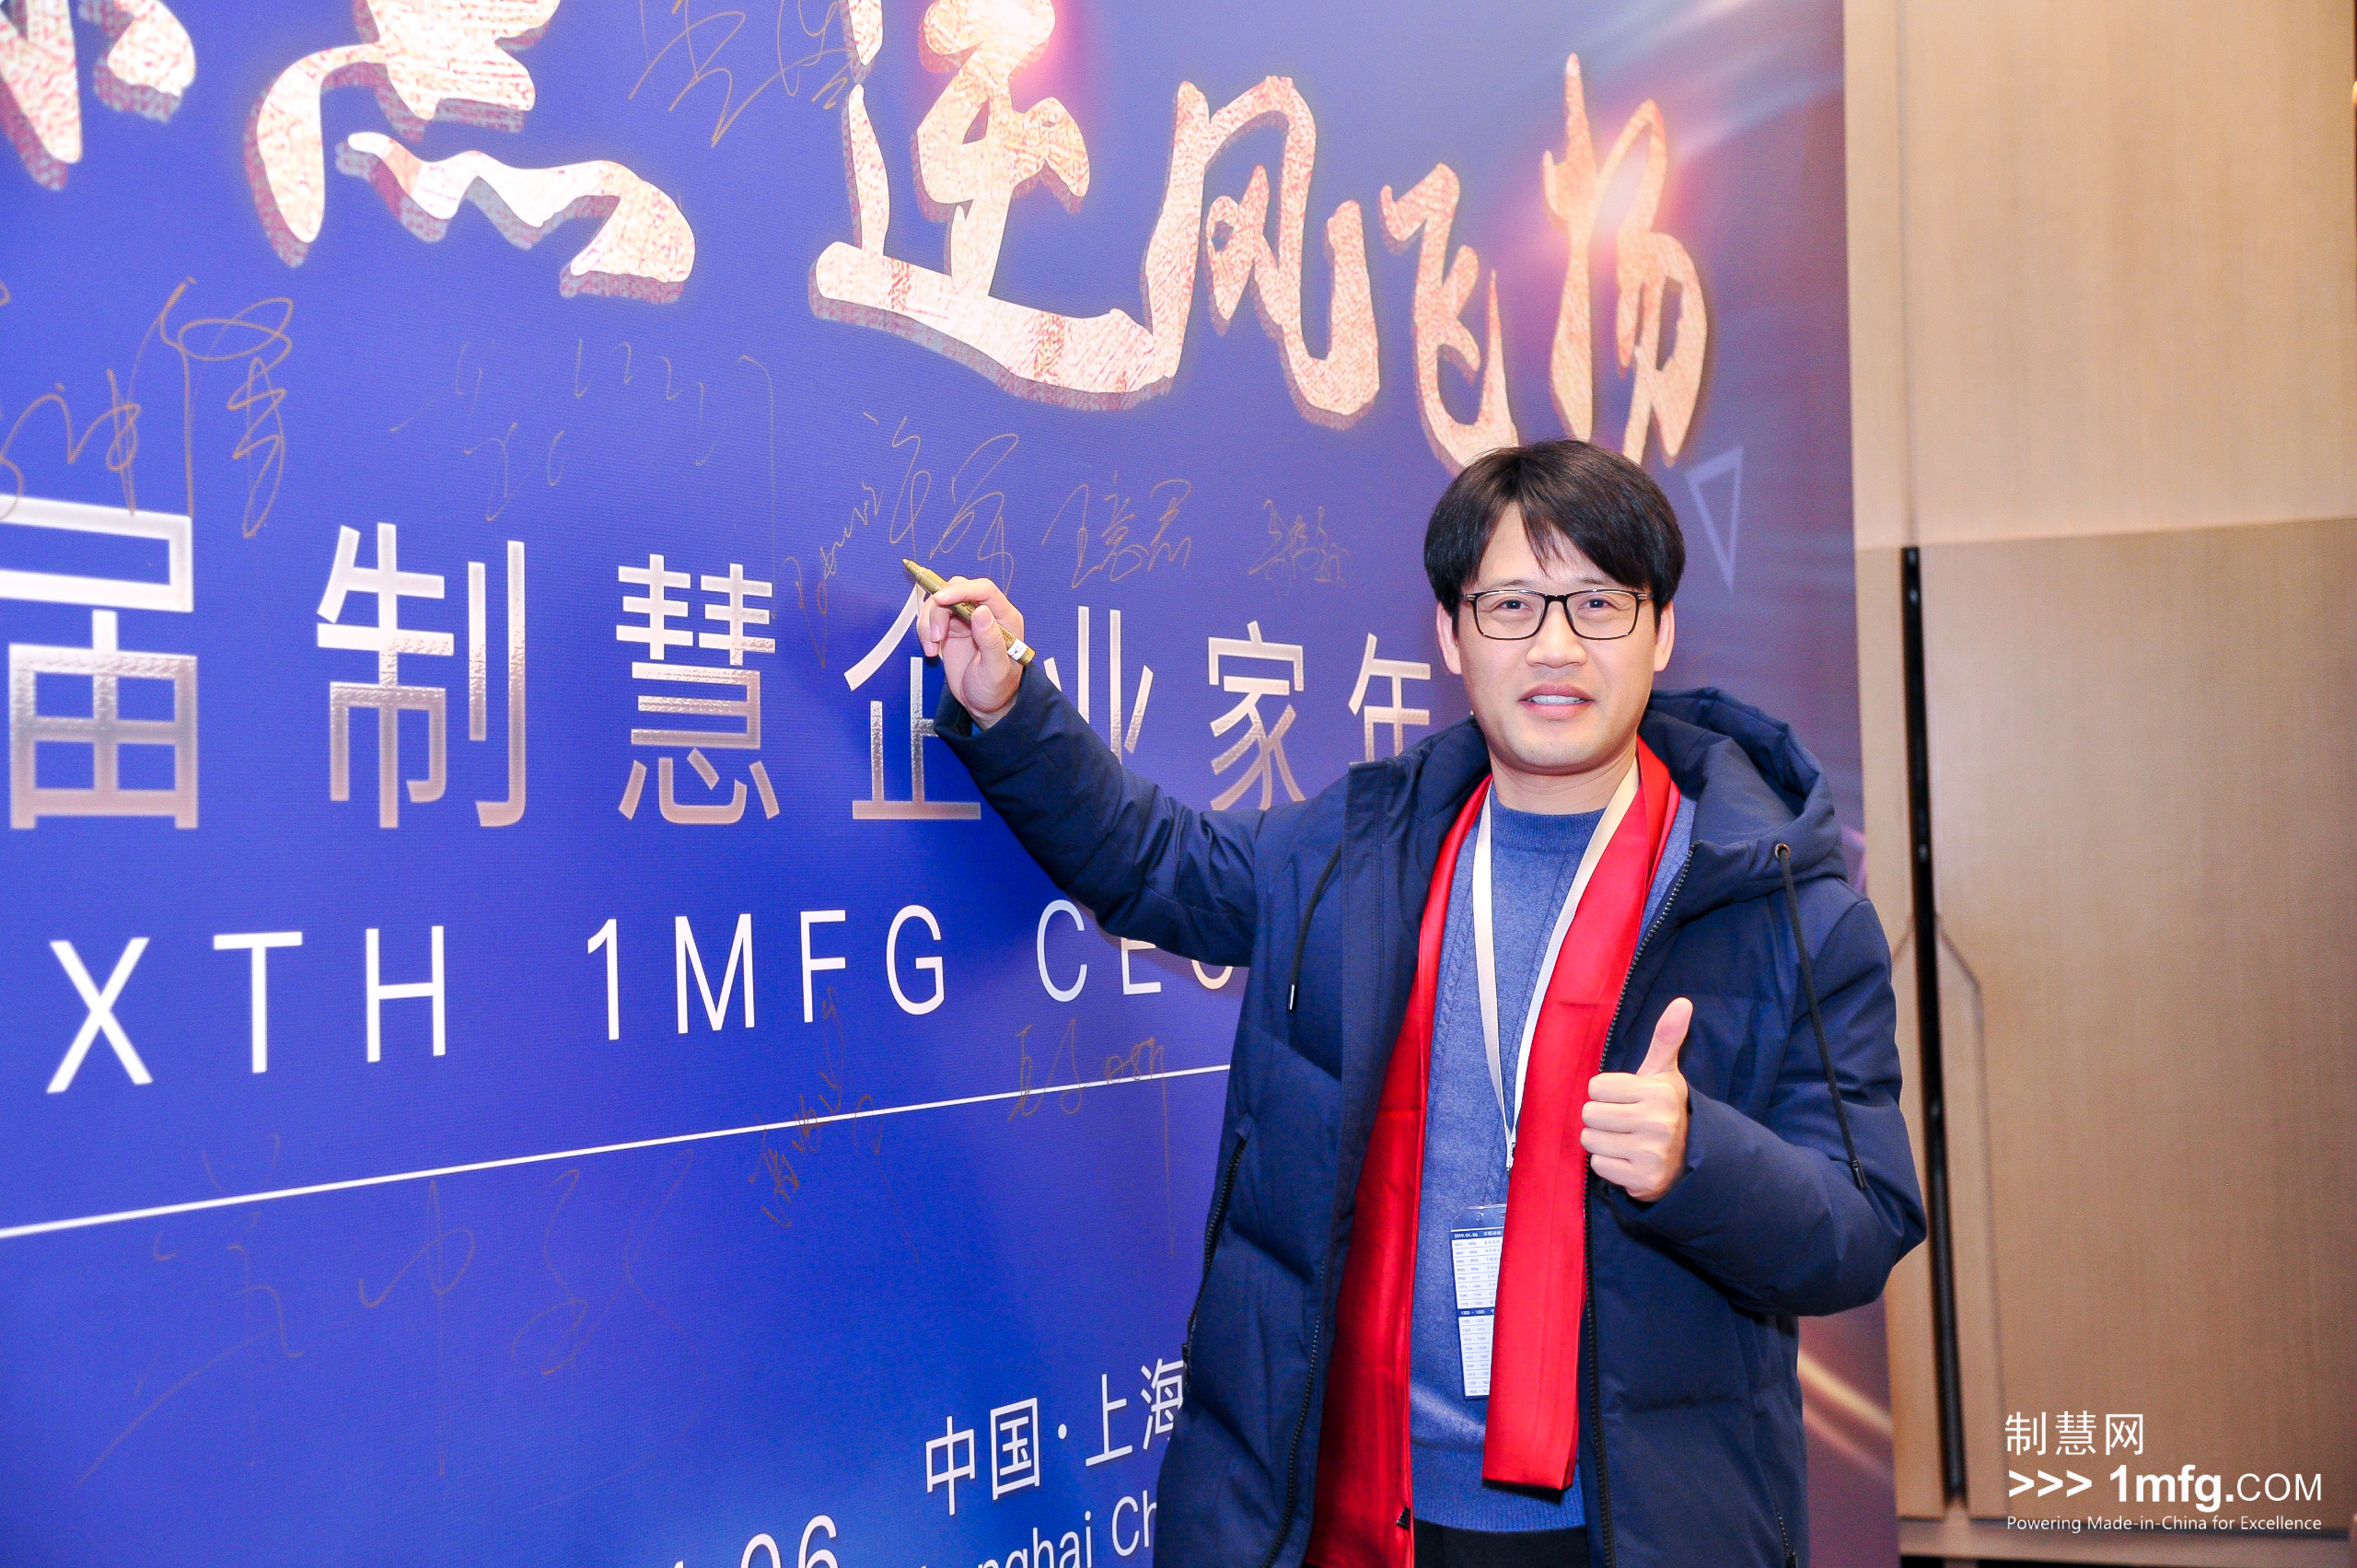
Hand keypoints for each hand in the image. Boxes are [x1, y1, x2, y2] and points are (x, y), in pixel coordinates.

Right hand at [913, 575, 1025, 727]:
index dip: (961, 590)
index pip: (984, 590)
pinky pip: (932, 616)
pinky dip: (925, 630)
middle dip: (940, 609)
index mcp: (1005, 618)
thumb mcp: (996, 670)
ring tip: (933, 647)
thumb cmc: (997, 689)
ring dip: (930, 621)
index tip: (941, 599)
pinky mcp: (951, 628)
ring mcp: (967, 620)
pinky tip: (932, 650)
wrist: (985, 704)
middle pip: (958, 590)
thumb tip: (982, 612)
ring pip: (941, 602)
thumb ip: (991, 641)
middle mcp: (985, 614)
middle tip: (936, 635)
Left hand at [1581, 997, 1691, 1202]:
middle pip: (1589, 1113)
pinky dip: (1609, 1165)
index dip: (1606, 1094)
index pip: (1596, 1087)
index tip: (1627, 1101)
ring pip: (1590, 1140)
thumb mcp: (1664, 1074)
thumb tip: (1683, 1001)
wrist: (1689, 1158)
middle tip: (1624, 1123)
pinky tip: (1628, 1161)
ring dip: (1602, 1142)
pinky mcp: (1643, 1180)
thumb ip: (1666, 1038)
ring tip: (1625, 1141)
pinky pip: (1599, 1166)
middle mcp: (1657, 1122)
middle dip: (1601, 1118)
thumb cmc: (1664, 1109)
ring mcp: (1651, 1153)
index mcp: (1658, 1092)